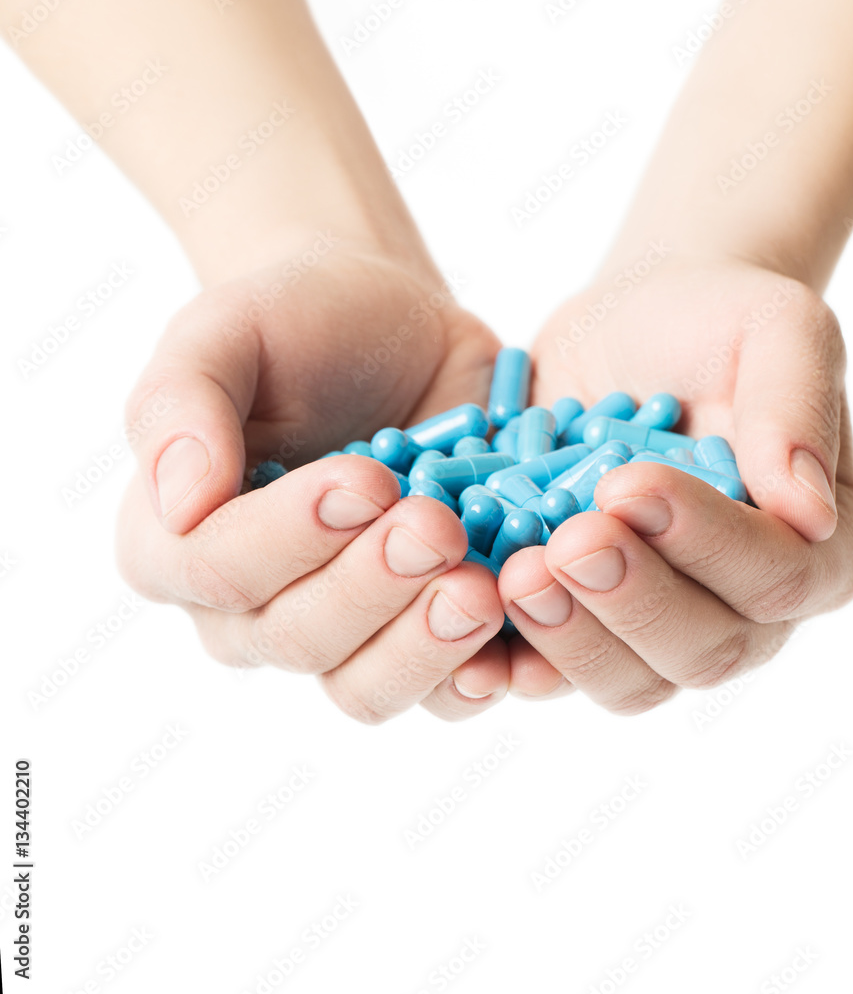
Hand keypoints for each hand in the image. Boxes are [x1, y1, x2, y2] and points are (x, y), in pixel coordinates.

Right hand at [118, 242, 511, 722]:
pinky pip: (441, 689)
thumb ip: (181, 402)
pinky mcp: (417, 628)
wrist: (394, 328)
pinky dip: (480, 676)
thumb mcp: (226, 331)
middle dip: (372, 587)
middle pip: (299, 637)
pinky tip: (515, 652)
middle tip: (438, 528)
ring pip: (366, 686)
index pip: (217, 570)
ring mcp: (342, 629)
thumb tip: (180, 502)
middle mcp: (251, 607)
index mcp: (179, 542)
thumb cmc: (296, 322)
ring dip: (425, 648)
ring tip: (482, 589)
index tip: (364, 479)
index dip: (290, 537)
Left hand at [497, 254, 852, 711]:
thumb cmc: (716, 322)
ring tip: (512, 575)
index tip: (628, 483)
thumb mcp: (775, 329)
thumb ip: (795, 409)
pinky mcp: (587, 622)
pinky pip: (555, 668)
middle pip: (703, 650)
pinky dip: (515, 656)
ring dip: (570, 639)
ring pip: (630, 680)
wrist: (634, 330)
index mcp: (814, 552)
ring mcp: (661, 628)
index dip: (705, 543)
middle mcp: (743, 609)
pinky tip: (471, 624)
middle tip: (563, 544)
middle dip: (631, 602)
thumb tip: (812, 515)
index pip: (776, 577)